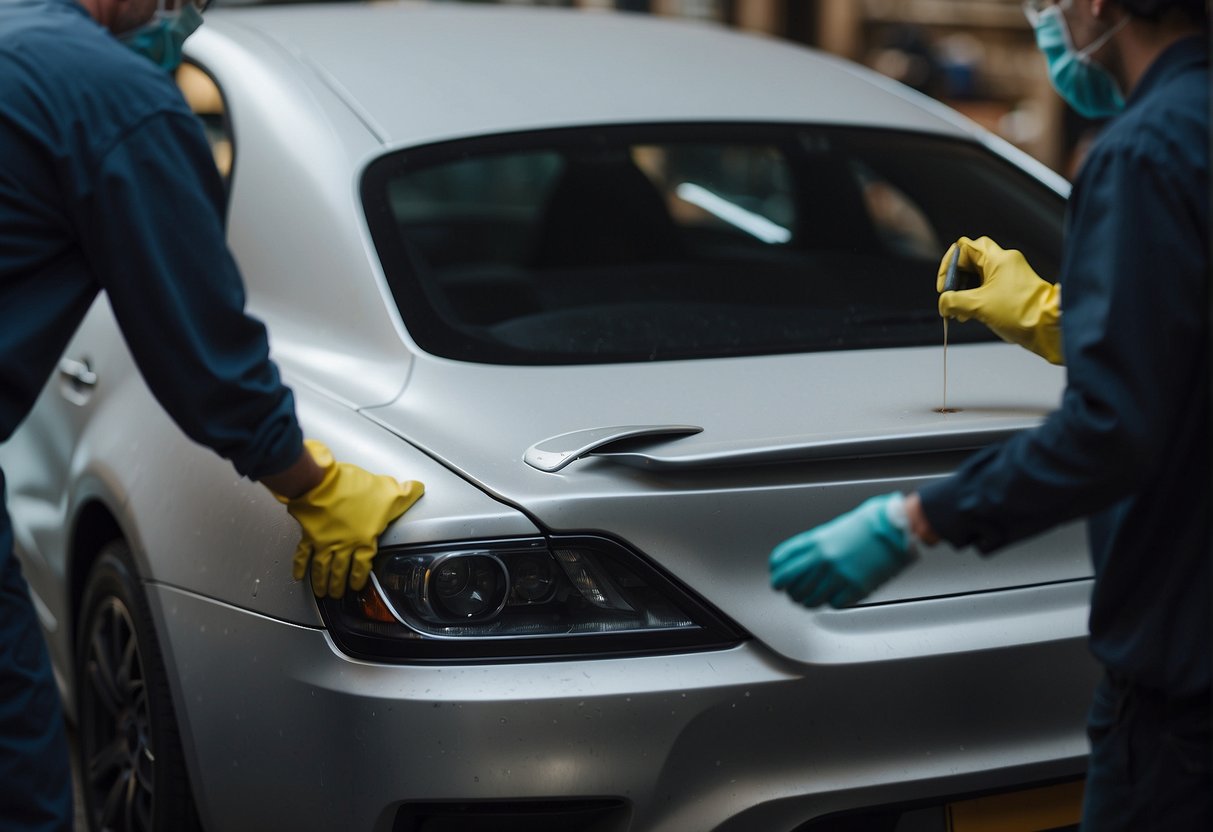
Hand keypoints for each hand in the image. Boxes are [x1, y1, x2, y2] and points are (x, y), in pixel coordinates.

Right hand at [273, 439, 423, 597]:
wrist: (321, 483)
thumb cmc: (354, 488)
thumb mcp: (390, 489)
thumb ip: (406, 493)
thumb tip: (419, 489)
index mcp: (364, 539)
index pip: (363, 564)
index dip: (359, 577)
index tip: (356, 585)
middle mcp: (343, 545)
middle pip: (340, 571)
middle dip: (338, 586)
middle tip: (337, 595)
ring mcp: (324, 542)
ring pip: (322, 568)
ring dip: (321, 582)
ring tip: (321, 593)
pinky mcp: (307, 534)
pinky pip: (303, 555)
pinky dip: (300, 566)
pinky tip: (299, 575)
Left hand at [769, 493, 915, 608]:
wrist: (895, 529)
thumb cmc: (869, 524)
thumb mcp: (834, 528)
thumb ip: (815, 545)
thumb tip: (801, 560)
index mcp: (815, 541)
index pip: (781, 561)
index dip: (776, 572)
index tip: (777, 576)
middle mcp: (822, 560)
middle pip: (790, 583)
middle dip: (788, 590)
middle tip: (791, 592)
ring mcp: (838, 576)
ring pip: (809, 599)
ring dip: (808, 601)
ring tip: (810, 599)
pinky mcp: (855, 589)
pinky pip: (833, 604)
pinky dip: (832, 602)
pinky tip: (834, 597)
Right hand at [937, 237, 1062, 364]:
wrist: (1048, 328)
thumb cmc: (1018, 313)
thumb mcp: (977, 306)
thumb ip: (953, 301)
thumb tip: (944, 303)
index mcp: (997, 258)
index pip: (963, 248)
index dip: (949, 266)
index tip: (946, 287)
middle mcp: (1004, 262)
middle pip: (969, 262)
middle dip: (956, 282)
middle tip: (951, 300)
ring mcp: (1009, 276)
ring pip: (977, 277)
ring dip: (964, 293)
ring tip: (959, 314)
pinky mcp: (1012, 290)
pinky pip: (987, 288)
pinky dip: (975, 299)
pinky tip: (970, 315)